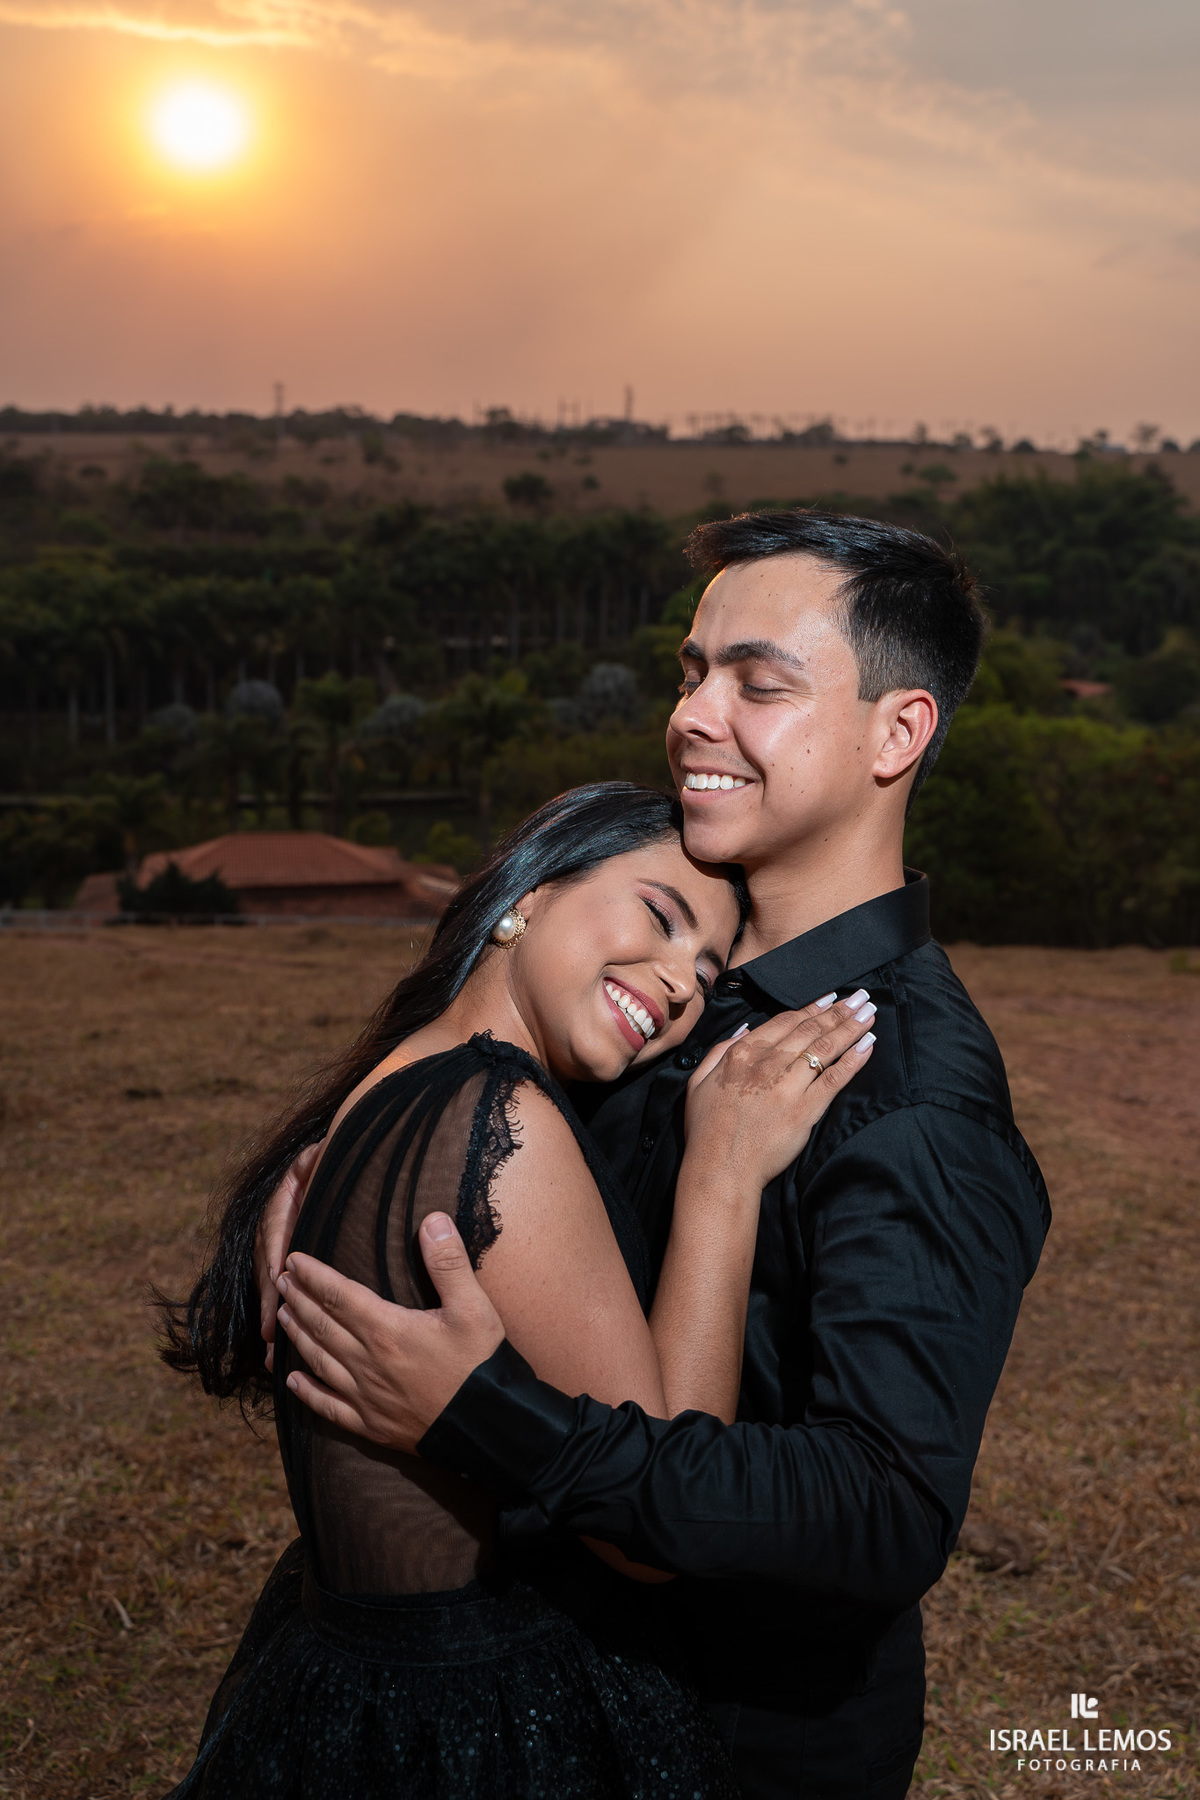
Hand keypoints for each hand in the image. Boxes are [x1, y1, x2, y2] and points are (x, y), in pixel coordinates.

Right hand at [255, 1141, 321, 1372]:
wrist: (321, 1171)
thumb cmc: (324, 1168)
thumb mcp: (316, 1159)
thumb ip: (316, 1156)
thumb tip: (324, 1147)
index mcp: (278, 1207)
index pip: (274, 1232)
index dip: (275, 1255)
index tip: (279, 1278)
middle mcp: (271, 1234)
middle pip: (268, 1272)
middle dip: (271, 1304)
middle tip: (272, 1335)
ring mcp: (273, 1253)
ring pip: (271, 1291)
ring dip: (272, 1321)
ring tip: (274, 1354)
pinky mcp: (283, 1270)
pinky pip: (279, 1298)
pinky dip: (279, 1323)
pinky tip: (280, 1353)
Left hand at [275, 1212, 504, 1450]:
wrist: (489, 1428)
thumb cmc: (480, 1365)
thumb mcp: (474, 1307)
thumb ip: (449, 1262)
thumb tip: (432, 1219)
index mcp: (387, 1329)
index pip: (339, 1295)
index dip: (313, 1276)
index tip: (293, 1260)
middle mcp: (367, 1362)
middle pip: (322, 1325)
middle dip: (298, 1300)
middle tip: (280, 1281)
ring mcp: (365, 1397)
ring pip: (319, 1361)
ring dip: (297, 1337)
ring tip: (281, 1317)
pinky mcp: (371, 1425)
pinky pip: (328, 1407)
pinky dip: (307, 1392)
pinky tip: (292, 1381)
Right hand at [683, 990, 875, 1192]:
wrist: (720, 1168)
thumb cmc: (706, 1130)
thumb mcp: (699, 1081)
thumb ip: (721, 1050)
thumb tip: (746, 1029)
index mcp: (743, 1053)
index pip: (785, 1022)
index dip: (811, 1008)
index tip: (831, 999)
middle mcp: (768, 1063)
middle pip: (810, 1029)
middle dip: (839, 1011)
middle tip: (860, 998)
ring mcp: (789, 1085)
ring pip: (825, 1047)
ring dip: (851, 1027)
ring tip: (869, 1013)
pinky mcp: (806, 1109)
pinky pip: (834, 1078)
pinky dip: (853, 1060)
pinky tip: (868, 1045)